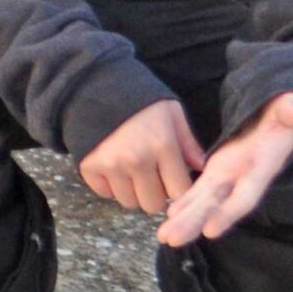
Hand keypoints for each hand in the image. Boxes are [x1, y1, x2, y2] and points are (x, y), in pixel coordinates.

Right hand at [78, 98, 205, 214]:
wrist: (98, 87)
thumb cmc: (140, 102)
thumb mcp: (171, 114)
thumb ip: (189, 143)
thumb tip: (203, 169)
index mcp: (163, 146)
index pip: (180, 192)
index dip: (180, 190)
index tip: (175, 183)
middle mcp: (137, 160)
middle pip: (153, 204)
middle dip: (156, 195)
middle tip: (153, 178)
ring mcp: (111, 165)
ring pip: (129, 202)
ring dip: (133, 192)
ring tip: (133, 172)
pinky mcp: (89, 167)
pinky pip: (105, 194)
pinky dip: (110, 187)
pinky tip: (114, 169)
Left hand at [158, 93, 292, 247]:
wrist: (280, 122)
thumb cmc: (286, 115)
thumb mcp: (291, 108)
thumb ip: (291, 111)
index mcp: (263, 166)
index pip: (246, 195)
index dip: (228, 213)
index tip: (209, 231)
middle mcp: (244, 177)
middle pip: (218, 205)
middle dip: (195, 223)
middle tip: (171, 240)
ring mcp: (230, 176)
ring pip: (205, 202)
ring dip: (184, 220)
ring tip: (164, 236)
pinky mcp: (219, 171)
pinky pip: (200, 190)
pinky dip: (186, 203)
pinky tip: (169, 215)